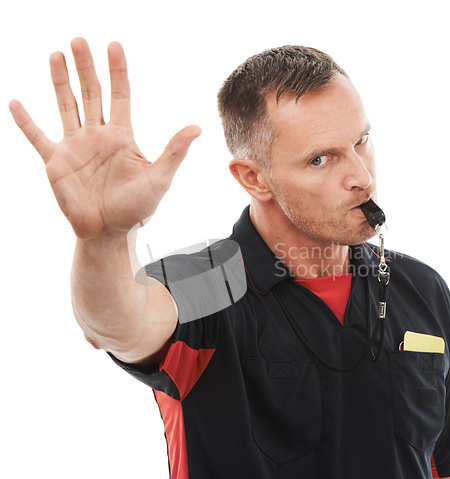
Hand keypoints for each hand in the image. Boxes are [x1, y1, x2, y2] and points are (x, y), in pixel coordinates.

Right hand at [9, 38, 200, 239]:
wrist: (109, 233)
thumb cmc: (137, 209)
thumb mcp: (159, 179)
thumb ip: (174, 152)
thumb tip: (197, 128)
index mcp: (122, 137)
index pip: (120, 95)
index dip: (117, 71)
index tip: (114, 46)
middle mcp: (98, 136)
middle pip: (91, 94)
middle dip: (85, 67)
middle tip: (79, 40)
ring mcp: (76, 147)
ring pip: (66, 106)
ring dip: (60, 81)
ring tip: (56, 55)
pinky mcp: (56, 163)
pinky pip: (38, 137)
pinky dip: (26, 122)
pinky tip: (14, 102)